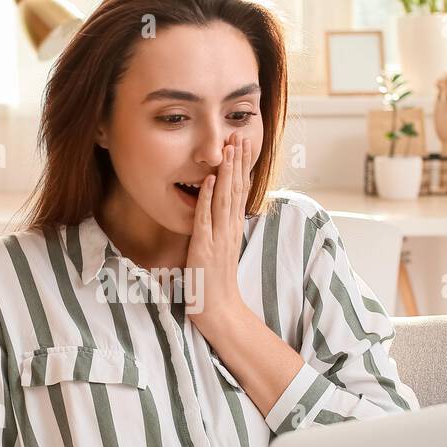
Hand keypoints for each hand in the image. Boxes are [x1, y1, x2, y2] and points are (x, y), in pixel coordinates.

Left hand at [187, 130, 253, 337]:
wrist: (219, 312)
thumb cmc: (214, 285)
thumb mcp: (218, 251)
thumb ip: (218, 232)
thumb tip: (214, 215)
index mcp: (232, 229)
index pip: (239, 192)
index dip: (241, 167)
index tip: (242, 145)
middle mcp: (229, 230)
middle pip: (236, 189)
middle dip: (238, 161)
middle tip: (240, 135)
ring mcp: (218, 238)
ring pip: (225, 198)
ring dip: (227, 171)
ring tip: (229, 148)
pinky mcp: (204, 247)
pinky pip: (206, 218)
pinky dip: (208, 198)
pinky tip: (211, 179)